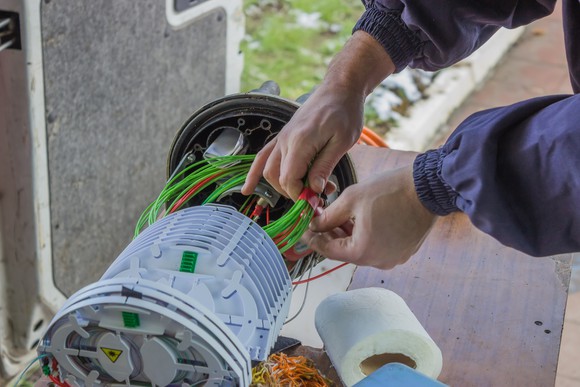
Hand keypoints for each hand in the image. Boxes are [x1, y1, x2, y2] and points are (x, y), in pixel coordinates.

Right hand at [241, 31, 394, 200]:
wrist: (339, 89)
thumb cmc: (345, 112)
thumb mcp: (342, 142)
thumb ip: (324, 166)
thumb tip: (312, 190)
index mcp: (301, 141)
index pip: (289, 179)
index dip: (300, 195)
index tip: (316, 201)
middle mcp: (285, 140)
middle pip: (276, 177)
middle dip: (293, 193)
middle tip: (315, 198)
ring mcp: (281, 138)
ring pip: (268, 170)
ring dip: (281, 187)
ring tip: (301, 193)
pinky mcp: (282, 137)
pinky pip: (262, 157)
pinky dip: (254, 174)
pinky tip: (248, 188)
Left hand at [307, 163, 436, 268]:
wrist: (428, 187)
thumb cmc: (391, 191)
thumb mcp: (351, 199)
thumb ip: (329, 216)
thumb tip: (315, 225)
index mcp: (363, 252)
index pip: (328, 250)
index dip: (313, 239)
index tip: (304, 230)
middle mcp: (378, 261)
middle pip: (345, 251)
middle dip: (330, 235)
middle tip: (319, 220)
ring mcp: (393, 258)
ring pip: (361, 249)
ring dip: (348, 235)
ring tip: (338, 217)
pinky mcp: (403, 251)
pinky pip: (377, 246)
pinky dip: (365, 236)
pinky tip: (359, 220)